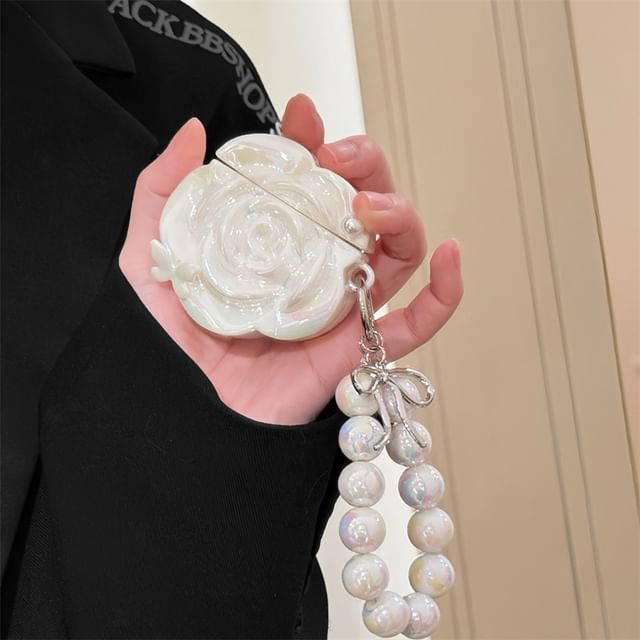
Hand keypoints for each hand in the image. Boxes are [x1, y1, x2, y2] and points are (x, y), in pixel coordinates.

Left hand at [119, 94, 462, 424]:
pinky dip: (444, 291)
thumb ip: (162, 193)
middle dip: (364, 166)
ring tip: (370, 206)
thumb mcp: (148, 258)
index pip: (306, 181)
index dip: (312, 141)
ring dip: (400, 214)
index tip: (302, 116)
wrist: (172, 418)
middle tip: (337, 161)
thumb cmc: (155, 347)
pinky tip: (450, 256)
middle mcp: (309, 269)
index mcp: (270, 245)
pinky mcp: (355, 349)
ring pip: (395, 250)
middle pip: (361, 205)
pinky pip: (416, 322)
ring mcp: (337, 307)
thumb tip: (194, 133)